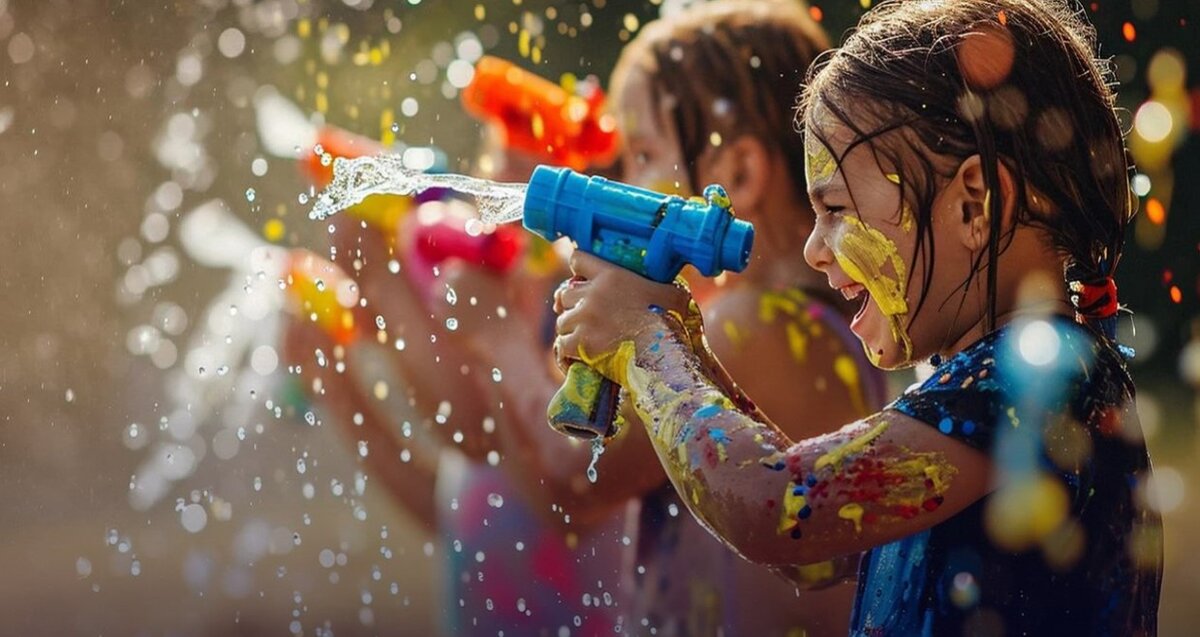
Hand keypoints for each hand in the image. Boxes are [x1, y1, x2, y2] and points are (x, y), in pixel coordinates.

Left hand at [552, 250, 693, 378]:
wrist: (663, 357)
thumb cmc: (670, 325)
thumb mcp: (673, 298)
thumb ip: (667, 287)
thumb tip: (681, 286)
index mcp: (612, 275)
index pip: (577, 259)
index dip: (577, 271)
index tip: (583, 283)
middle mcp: (594, 294)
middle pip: (565, 293)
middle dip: (572, 305)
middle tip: (584, 318)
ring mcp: (585, 318)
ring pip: (562, 321)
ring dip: (571, 330)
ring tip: (586, 339)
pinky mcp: (580, 343)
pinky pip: (561, 344)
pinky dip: (567, 351)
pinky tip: (578, 355)